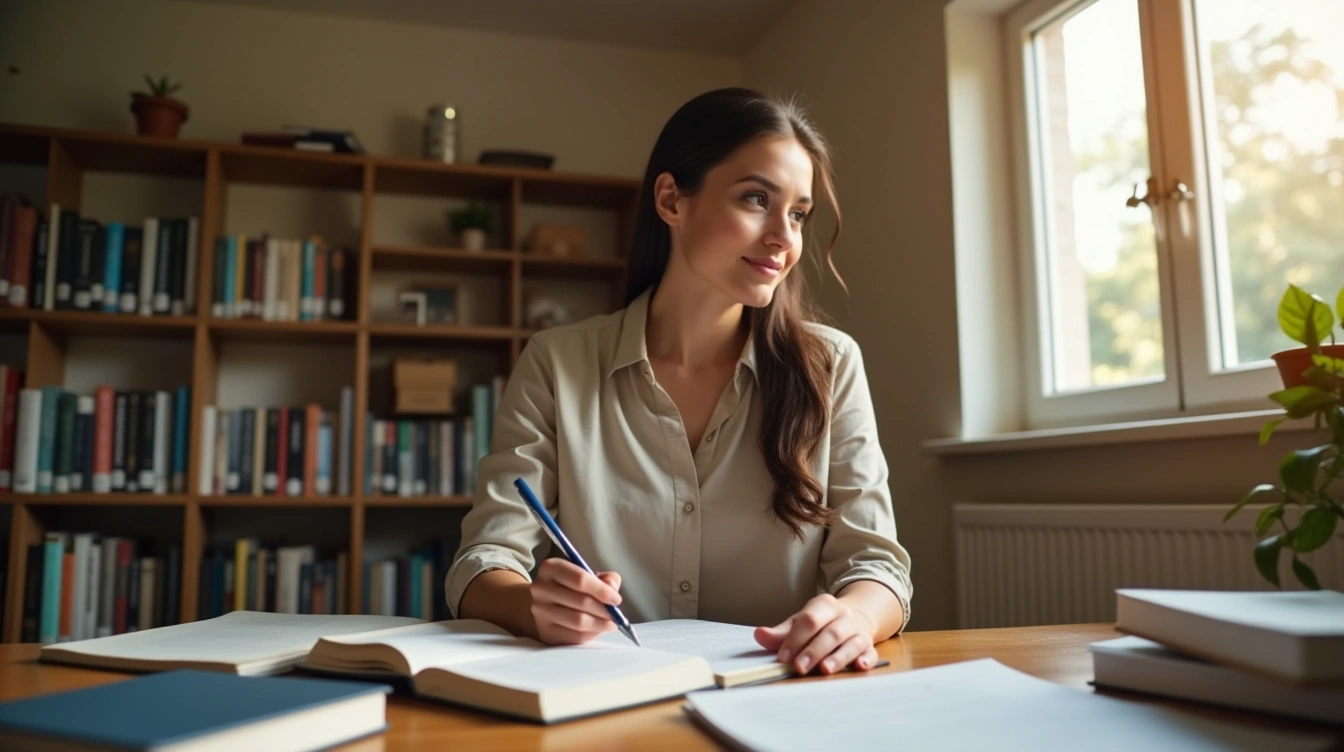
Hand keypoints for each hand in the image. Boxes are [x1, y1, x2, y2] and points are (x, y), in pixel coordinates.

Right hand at [530, 558, 622, 644]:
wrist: (544, 603)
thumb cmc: (570, 586)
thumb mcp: (586, 574)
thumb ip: (604, 578)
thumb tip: (612, 588)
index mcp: (551, 568)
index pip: (580, 579)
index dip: (602, 590)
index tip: (616, 599)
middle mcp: (541, 589)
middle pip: (581, 601)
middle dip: (604, 610)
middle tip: (616, 614)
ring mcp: (540, 612)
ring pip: (578, 621)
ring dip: (600, 624)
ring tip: (611, 623)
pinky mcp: (545, 632)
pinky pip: (574, 636)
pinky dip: (592, 634)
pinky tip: (598, 629)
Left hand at [753, 594, 878, 675]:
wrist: (856, 617)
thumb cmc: (822, 623)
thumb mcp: (800, 622)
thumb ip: (781, 632)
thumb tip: (759, 635)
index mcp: (825, 605)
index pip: (809, 620)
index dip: (795, 639)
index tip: (783, 657)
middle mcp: (844, 616)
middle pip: (830, 633)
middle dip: (814, 651)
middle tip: (799, 667)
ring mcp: (859, 631)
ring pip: (850, 643)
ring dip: (838, 657)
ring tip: (825, 670)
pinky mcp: (870, 646)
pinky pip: (871, 652)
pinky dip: (866, 660)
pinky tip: (860, 666)